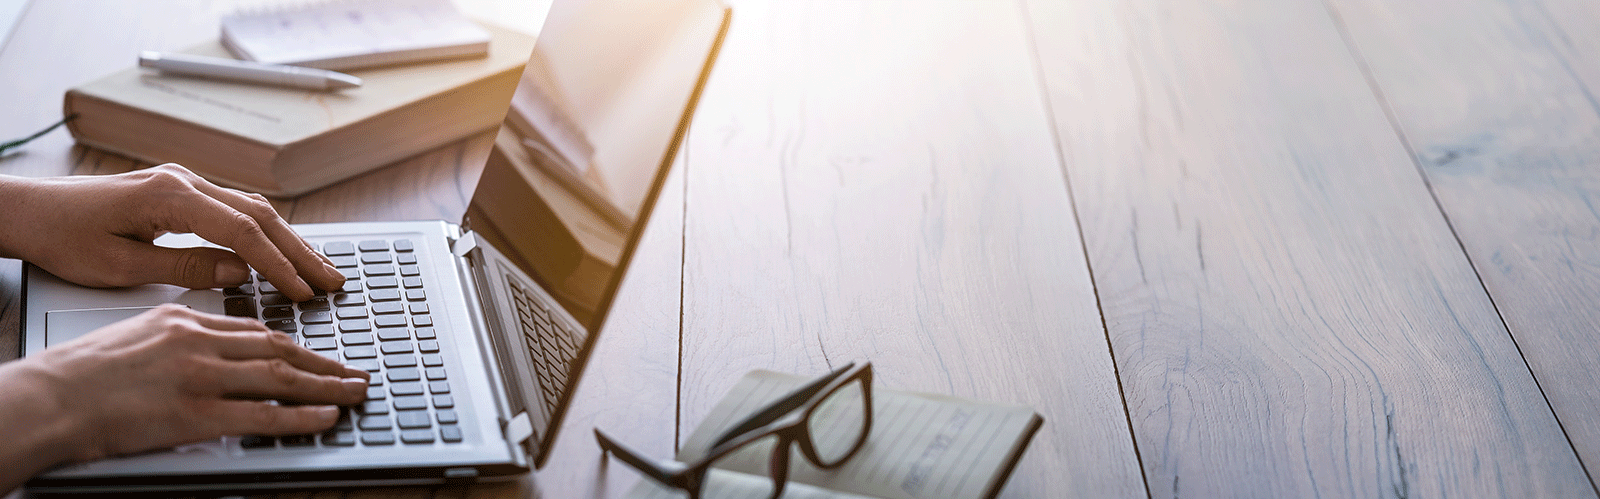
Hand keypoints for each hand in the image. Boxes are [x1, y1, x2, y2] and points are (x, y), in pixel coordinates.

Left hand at [0, 164, 343, 300]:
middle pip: (259, 215)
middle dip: (299, 251)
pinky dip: (266, 233)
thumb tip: (238, 274)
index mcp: (169, 197)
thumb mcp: (121, 266)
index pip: (242, 231)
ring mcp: (185, 183)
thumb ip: (185, 269)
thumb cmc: (65, 239)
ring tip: (319, 270)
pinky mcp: (182, 192)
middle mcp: (184, 182)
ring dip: (289, 241)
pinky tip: (283, 252)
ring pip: (253, 210)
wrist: (32, 211)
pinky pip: (236, 210)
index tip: (302, 292)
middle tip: (332, 281)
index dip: (277, 265)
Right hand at [0, 305, 368, 490]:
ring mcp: (200, 377)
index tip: (320, 353)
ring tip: (355, 392)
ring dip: (326, 386)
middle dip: (324, 362)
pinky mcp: (195, 413)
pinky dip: (301, 416)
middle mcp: (199, 342)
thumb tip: (212, 344)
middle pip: (279, 349)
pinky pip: (262, 415)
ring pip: (280, 378)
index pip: (255, 330)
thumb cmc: (80, 374)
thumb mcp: (137, 333)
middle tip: (354, 372)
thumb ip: (180, 335)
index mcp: (185, 321)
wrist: (48, 398)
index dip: (295, 343)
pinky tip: (325, 417)